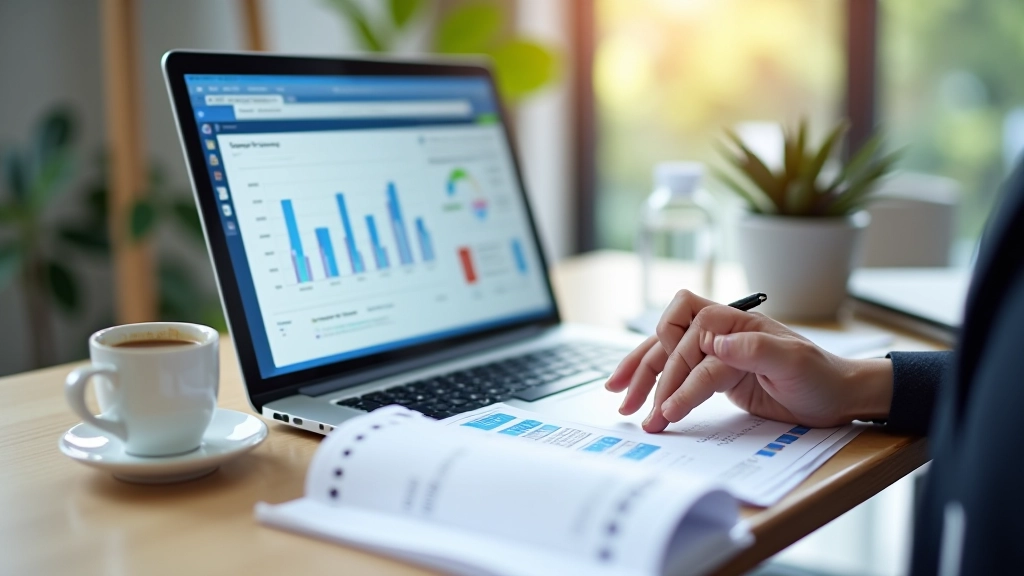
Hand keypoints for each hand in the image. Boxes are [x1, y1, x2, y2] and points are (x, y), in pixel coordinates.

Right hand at [606, 290, 892, 432]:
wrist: (838, 396)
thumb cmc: (821, 376)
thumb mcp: (795, 362)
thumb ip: (754, 348)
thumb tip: (713, 341)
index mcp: (737, 322)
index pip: (693, 337)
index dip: (680, 369)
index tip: (672, 402)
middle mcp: (720, 331)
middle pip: (669, 341)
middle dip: (651, 376)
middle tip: (642, 411)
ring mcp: (715, 351)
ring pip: (664, 353)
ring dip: (641, 376)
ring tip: (622, 402)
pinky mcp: (714, 373)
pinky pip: (675, 371)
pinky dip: (654, 380)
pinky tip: (635, 392)